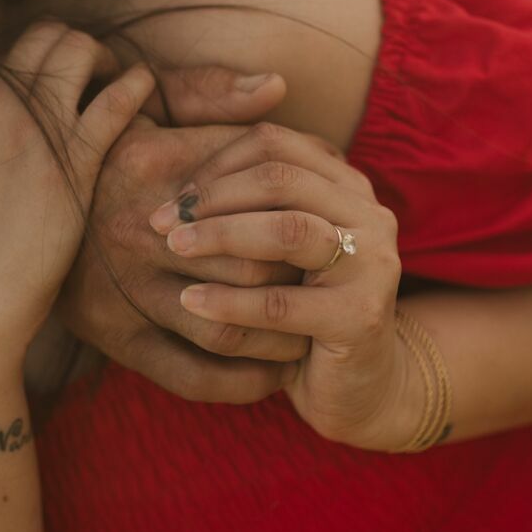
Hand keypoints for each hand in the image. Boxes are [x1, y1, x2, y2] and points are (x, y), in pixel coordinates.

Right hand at [0, 22, 155, 360]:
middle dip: (78, 46)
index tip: (65, 88)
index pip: (14, 55)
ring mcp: (36, 129)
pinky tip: (145, 88)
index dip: (44, 65)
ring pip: (79, 50)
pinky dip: (136, 84)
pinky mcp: (73, 161)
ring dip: (106, 56)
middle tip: (98, 73)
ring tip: (122, 79)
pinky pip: (115, 100)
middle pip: (48, 36)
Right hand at [57, 116, 308, 403]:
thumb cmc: (99, 147)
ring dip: (279, 337)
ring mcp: (121, 291)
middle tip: (334, 285)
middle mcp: (136, 233)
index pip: (255, 200)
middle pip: (250, 269)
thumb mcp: (142, 106)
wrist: (8, 207)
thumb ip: (210, 92)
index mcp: (152, 169)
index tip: (329, 221)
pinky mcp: (111, 336)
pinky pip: (189, 375)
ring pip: (225, 327)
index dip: (302, 216)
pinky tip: (271, 374)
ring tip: (312, 330)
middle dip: (300, 282)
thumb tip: (277, 88)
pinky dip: (240, 383)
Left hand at [149, 122, 410, 445]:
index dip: (215, 163)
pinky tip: (190, 301)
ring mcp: (371, 264)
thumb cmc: (301, 305)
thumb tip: (173, 161)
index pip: (274, 145)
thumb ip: (245, 200)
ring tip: (173, 248)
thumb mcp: (276, 246)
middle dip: (212, 197)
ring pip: (288, 230)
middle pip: (281, 178)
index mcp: (346, 184)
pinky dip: (229, 301)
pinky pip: (282, 303)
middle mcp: (368, 214)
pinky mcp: (360, 318)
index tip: (173, 196)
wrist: (359, 385)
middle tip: (160, 221)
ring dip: (220, 235)